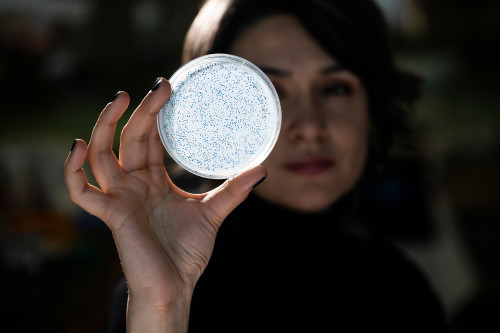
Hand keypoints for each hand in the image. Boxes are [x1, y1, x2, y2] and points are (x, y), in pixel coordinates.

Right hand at [64, 78, 265, 330]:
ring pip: (103, 154)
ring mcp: (119, 197)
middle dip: (141, 111)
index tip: (170, 88)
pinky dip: (74, 170)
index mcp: (154, 180)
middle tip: (160, 86)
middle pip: (131, 137)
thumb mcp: (213, 213)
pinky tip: (79, 145)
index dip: (157, 114)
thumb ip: (234, 190)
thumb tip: (262, 168)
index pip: (152, 138)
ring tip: (120, 98)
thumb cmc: (187, 252)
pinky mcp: (110, 215)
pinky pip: (81, 191)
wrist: (175, 287)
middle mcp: (134, 183)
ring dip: (105, 125)